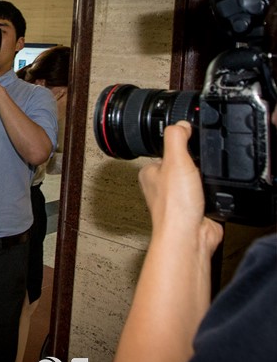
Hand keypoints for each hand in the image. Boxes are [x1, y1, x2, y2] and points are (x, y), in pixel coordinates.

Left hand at [138, 121, 222, 252]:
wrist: (189, 236)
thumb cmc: (174, 206)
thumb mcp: (175, 160)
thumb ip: (176, 137)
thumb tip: (181, 124)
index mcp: (149, 172)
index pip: (165, 150)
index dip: (181, 146)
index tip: (190, 149)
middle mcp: (160, 186)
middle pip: (184, 164)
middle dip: (196, 165)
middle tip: (198, 172)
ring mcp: (176, 199)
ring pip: (196, 179)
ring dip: (204, 180)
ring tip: (202, 186)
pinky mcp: (193, 209)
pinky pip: (206, 193)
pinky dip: (212, 193)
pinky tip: (210, 196)